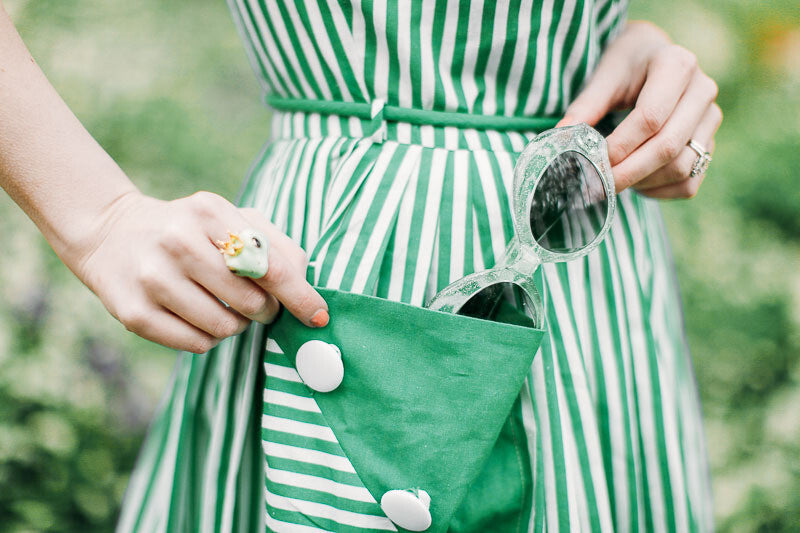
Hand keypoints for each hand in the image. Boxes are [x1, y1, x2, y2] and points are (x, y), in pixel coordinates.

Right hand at [72, 190, 327, 353]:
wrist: (112, 234)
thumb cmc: (190, 230)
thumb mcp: (230, 219)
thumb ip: (275, 245)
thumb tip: (306, 287)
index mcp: (209, 211)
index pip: (270, 264)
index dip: (300, 296)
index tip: (318, 315)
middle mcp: (178, 241)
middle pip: (250, 301)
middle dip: (266, 311)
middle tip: (260, 306)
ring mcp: (152, 278)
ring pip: (224, 327)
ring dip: (237, 325)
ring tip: (224, 307)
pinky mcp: (134, 313)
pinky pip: (196, 345)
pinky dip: (208, 337)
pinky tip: (197, 316)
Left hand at [557, 21, 721, 198]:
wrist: (652, 57)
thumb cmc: (625, 66)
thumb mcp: (603, 75)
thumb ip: (585, 107)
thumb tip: (560, 139)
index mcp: (677, 65)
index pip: (650, 118)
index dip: (619, 146)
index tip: (591, 163)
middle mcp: (702, 91)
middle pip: (667, 147)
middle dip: (627, 173)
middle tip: (595, 186)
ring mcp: (711, 119)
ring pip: (681, 168)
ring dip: (642, 183)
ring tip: (612, 179)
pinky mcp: (709, 143)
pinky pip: (689, 182)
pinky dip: (658, 192)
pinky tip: (634, 183)